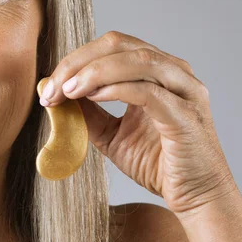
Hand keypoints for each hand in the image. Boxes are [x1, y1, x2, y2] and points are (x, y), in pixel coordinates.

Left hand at [39, 31, 237, 215]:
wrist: (194, 197)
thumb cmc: (157, 163)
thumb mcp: (109, 133)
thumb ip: (88, 110)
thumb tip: (57, 92)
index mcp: (156, 70)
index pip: (110, 46)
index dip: (74, 60)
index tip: (47, 85)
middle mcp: (173, 72)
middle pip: (118, 45)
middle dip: (77, 63)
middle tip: (51, 87)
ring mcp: (183, 90)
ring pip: (135, 59)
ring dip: (93, 72)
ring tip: (67, 90)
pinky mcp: (185, 115)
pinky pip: (148, 90)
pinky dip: (116, 88)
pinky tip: (93, 97)